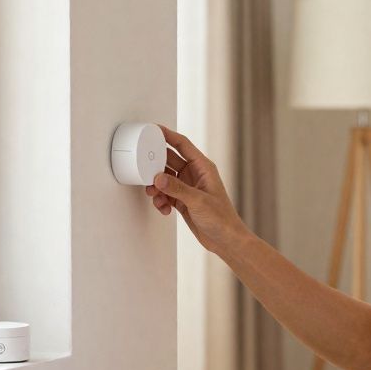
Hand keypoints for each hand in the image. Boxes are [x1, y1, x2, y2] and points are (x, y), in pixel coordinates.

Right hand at [145, 124, 249, 254]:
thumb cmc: (221, 219)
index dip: (167, 135)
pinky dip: (161, 200)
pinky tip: (164, 209)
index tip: (153, 129)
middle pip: (169, 161)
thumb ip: (176, 188)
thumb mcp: (198, 201)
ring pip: (164, 178)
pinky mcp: (182, 200)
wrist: (225, 240)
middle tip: (145, 170)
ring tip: (155, 195)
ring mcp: (187, 187)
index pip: (182, 144)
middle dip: (155, 166)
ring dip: (156, 186)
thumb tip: (158, 178)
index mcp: (203, 167)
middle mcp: (194, 174)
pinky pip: (165, 193)